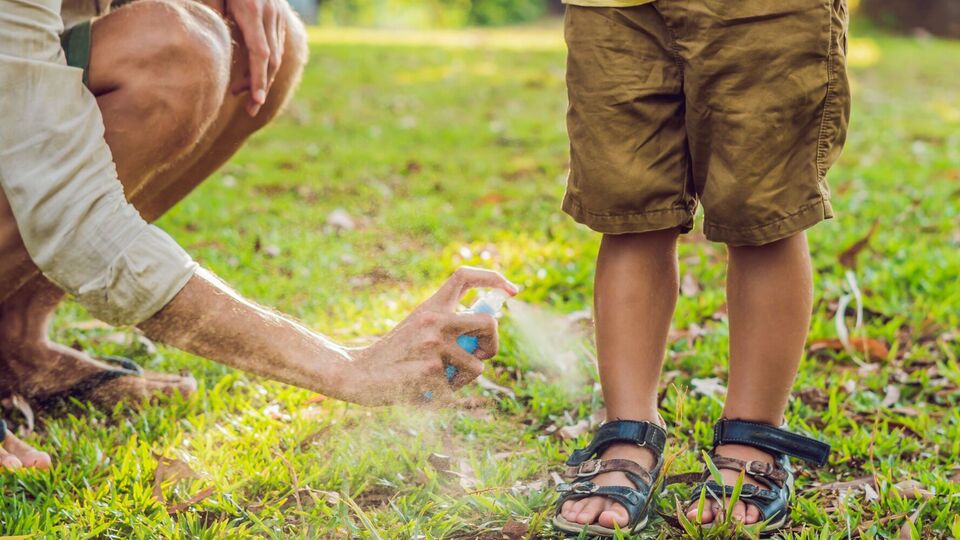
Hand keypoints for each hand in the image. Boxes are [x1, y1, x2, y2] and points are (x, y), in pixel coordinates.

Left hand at [224, 0, 285, 115]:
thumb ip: (212, 13)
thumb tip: (214, 43)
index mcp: (251, 9)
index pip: (260, 54)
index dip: (258, 80)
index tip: (255, 101)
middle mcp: (269, 12)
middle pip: (271, 59)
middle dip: (261, 86)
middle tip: (249, 107)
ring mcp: (276, 12)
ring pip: (276, 53)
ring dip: (261, 76)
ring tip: (242, 91)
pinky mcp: (278, 12)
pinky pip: (276, 43)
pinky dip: (266, 62)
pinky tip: (252, 72)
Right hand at [341, 267, 517, 405]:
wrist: (357, 374)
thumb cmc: (391, 354)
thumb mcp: (417, 327)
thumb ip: (446, 324)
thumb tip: (486, 329)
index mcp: (431, 306)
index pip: (465, 276)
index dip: (493, 278)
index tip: (512, 291)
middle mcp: (435, 320)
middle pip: (490, 324)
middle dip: (493, 344)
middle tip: (480, 355)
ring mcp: (434, 346)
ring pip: (478, 366)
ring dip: (465, 378)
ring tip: (440, 379)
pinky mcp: (431, 372)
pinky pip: (457, 390)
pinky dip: (446, 395)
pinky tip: (424, 390)